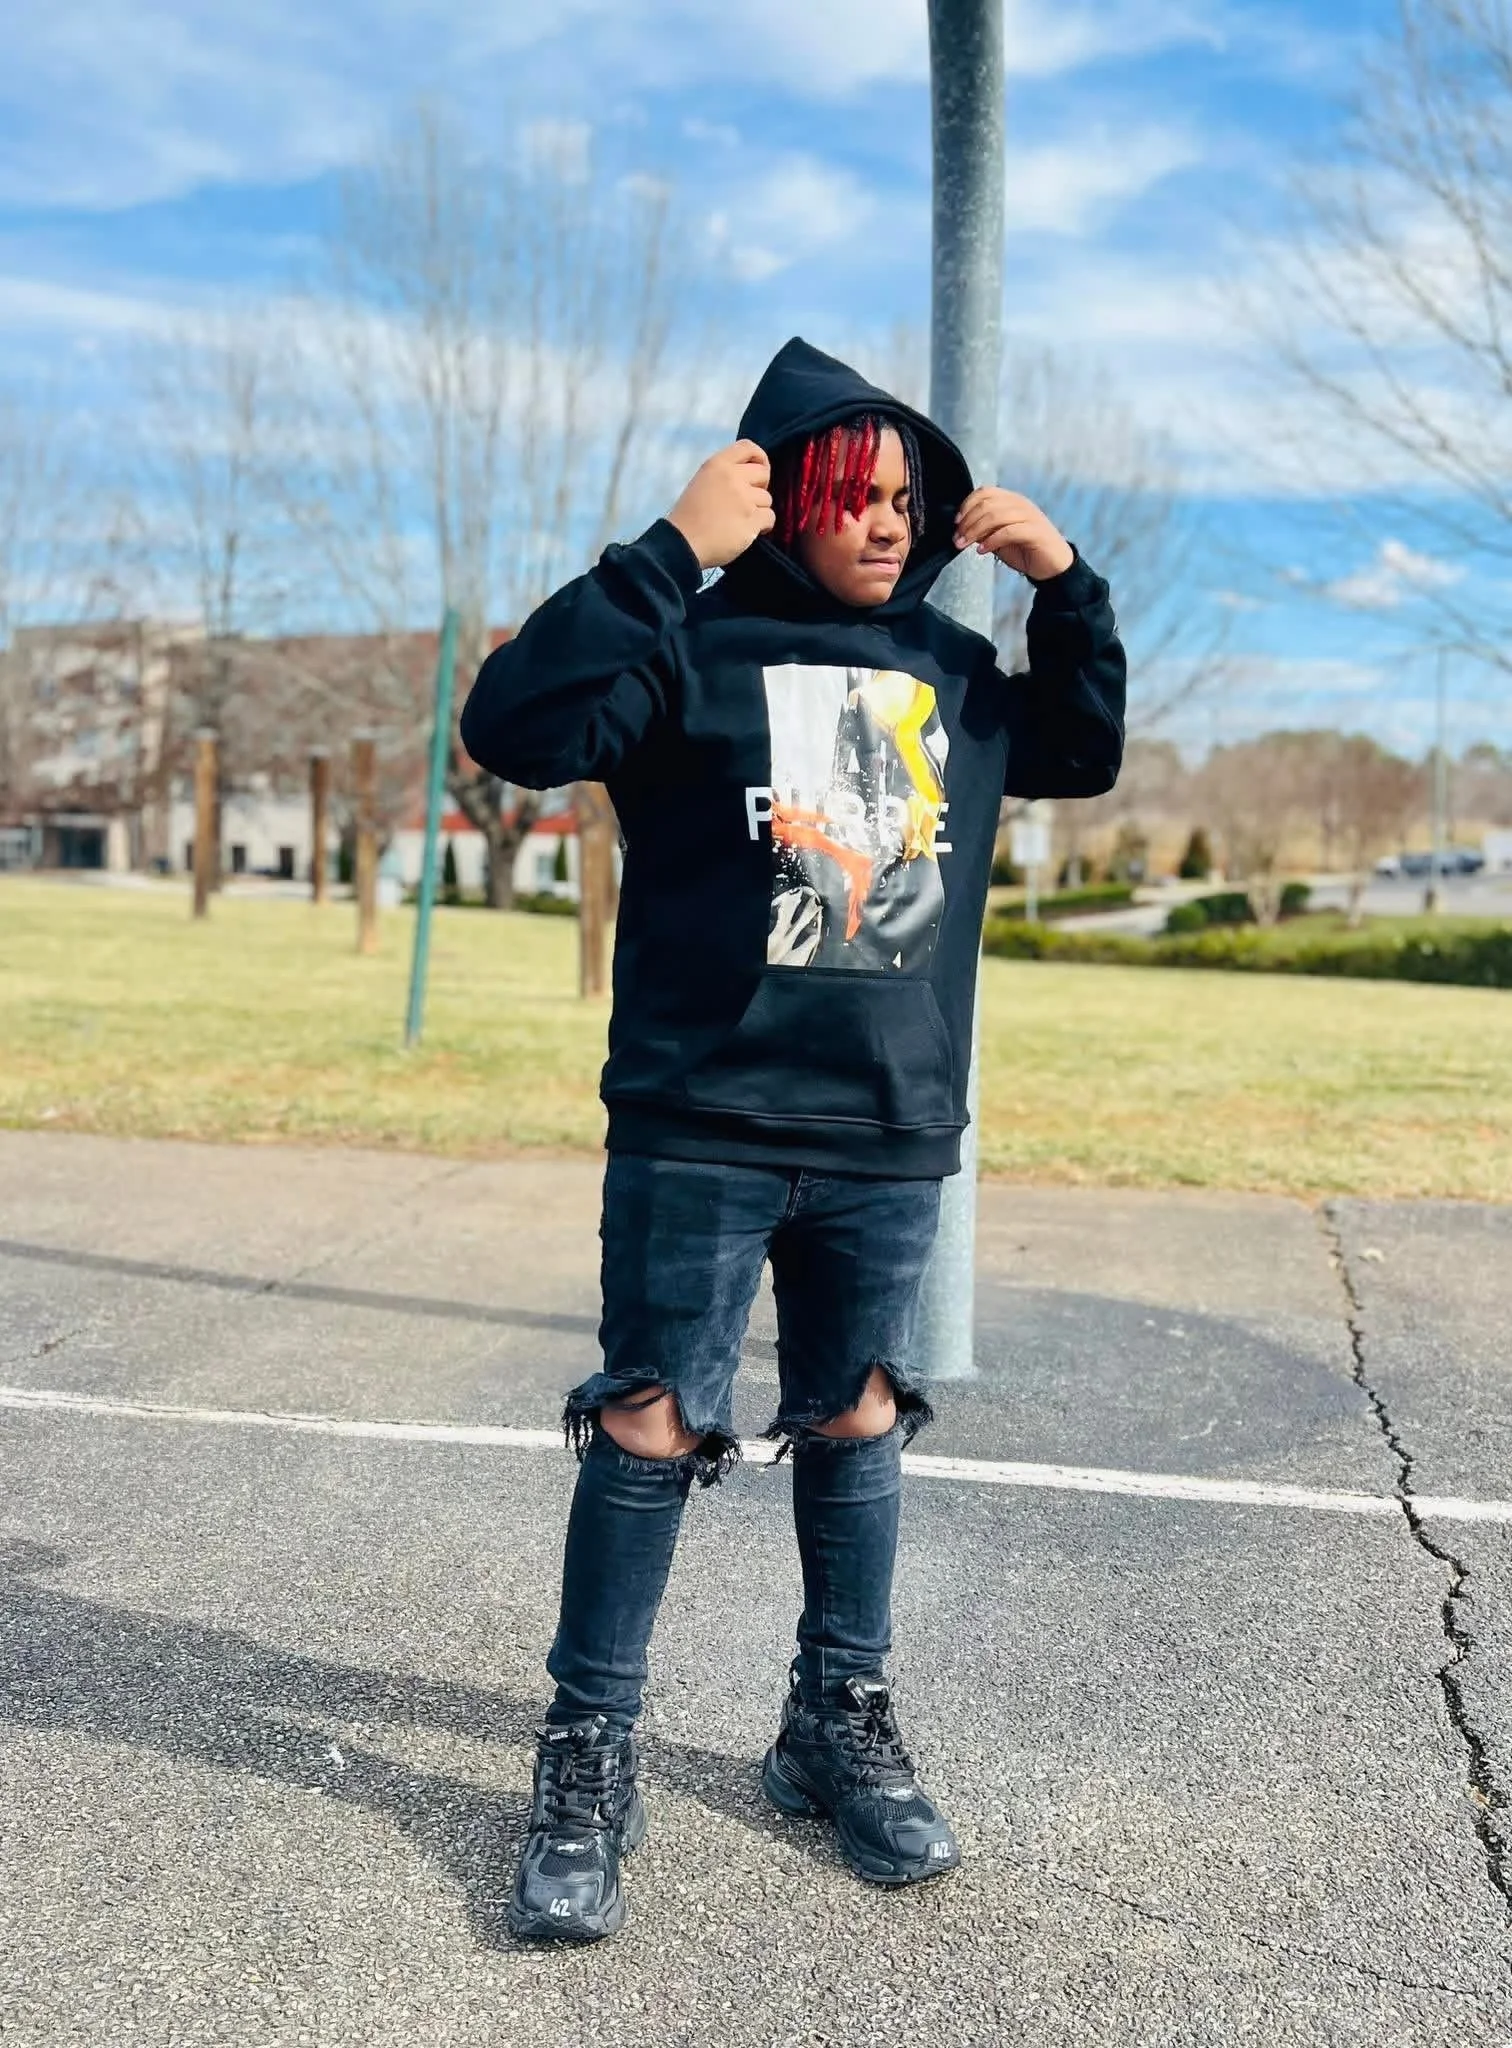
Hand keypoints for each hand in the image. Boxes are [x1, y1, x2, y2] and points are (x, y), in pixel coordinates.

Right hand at [667, 441, 775, 569]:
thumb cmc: (688, 518)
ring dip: (758, 510)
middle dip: (760, 487)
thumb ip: (724, 475)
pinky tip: (747, 531)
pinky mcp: (751, 520)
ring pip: (767, 499)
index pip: (748, 447)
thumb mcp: (701, 482)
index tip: (758, 471)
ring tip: (740, 520)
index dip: (759, 458)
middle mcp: (733, 477)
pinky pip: (770, 517)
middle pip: (763, 473)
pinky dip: (763, 526)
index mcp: (717, 465)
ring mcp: (744, 499)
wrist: (683, 544)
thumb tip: (748, 478)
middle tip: (747, 501)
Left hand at [954, 488, 1073, 580]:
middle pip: (987, 504)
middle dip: (967, 521)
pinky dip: (992, 540)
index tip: (956, 522)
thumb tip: (963, 528)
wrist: (1052, 566)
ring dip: (975, 530)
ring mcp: (1030, 516)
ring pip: (996, 515)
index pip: (986, 492)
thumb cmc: (1025, 550)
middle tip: (957, 538)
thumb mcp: (999, 538)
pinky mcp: (1035, 531)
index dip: (967, 505)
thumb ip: (984, 530)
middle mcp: (1021, 504)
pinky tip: (982, 550)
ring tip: (964, 544)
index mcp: (1012, 501)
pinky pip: (1009, 531)